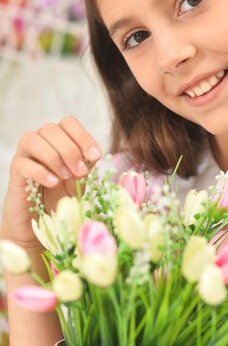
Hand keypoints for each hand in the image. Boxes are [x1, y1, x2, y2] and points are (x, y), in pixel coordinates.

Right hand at [0, 117, 100, 248]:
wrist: (38, 222)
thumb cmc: (58, 198)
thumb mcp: (77, 182)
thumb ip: (84, 168)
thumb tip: (92, 156)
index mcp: (57, 140)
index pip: (68, 123)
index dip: (83, 136)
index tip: (95, 156)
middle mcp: (39, 143)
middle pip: (51, 129)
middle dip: (70, 150)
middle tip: (80, 171)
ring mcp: (24, 156)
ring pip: (32, 140)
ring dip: (54, 157)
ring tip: (66, 176)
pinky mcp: (14, 173)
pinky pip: (22, 163)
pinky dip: (40, 171)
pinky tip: (53, 182)